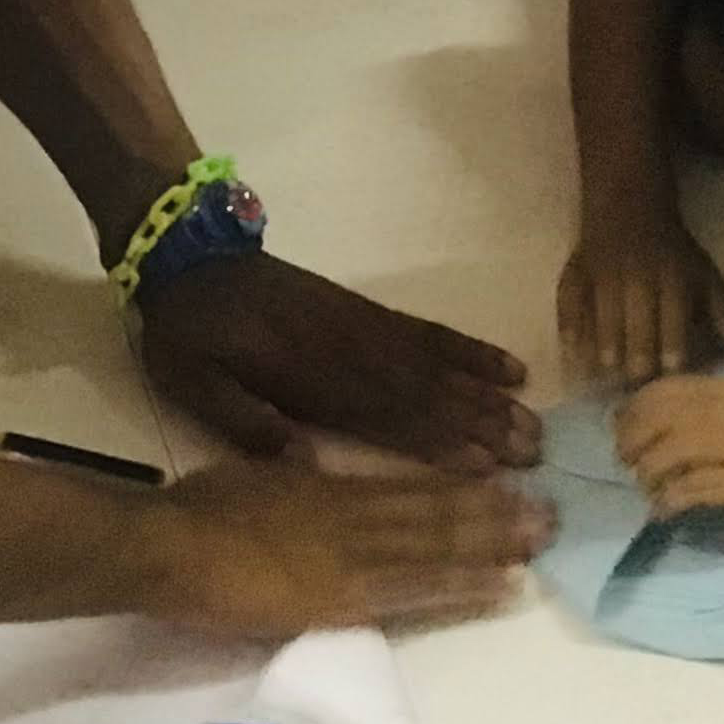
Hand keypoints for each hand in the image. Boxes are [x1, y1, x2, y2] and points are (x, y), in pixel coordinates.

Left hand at [138, 252, 540, 468]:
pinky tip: (505, 366)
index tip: (484, 468)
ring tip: (533, 422)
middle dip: (481, 424)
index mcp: (306, 378)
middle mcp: (347, 352)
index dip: (434, 442)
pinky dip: (469, 349)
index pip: (383, 416)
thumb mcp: (192, 380)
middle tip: (536, 453)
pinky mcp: (364, 310)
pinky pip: (426, 330)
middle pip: (426, 392)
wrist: (189, 255)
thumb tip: (304, 462)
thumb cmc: (188, 330)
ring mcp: (362, 327)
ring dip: (486, 394)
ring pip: (436, 364)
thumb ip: (243, 420)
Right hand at [151, 452, 554, 635]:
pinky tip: (499, 585)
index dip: (458, 489)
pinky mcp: (342, 598)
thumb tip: (307, 463)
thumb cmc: (193, 509)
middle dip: (493, 515)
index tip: (503, 486)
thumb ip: (285, 472)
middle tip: (551, 514)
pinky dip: (462, 584)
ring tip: (540, 543)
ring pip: (436, 545)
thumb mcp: (246, 470)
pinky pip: (416, 588)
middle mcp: (349, 514)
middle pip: (434, 513)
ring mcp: (350, 556)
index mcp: (322, 484)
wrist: (166, 547)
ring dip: (492, 544)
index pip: (404, 487)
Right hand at [556, 224, 723, 386]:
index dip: (672, 341)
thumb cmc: (671, 249)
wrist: (629, 205)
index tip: (671, 370)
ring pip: (602, 310)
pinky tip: (570, 351)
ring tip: (604, 371)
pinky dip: (568, 324)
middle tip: (636, 380)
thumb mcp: (702, 271)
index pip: (672, 312)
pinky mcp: (576, 271)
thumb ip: (719, 308)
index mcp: (671, 276)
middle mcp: (636, 276)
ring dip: (603, 341)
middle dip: (637, 348)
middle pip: (636, 315)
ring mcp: (602, 273)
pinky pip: (568, 299)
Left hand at [614, 378, 723, 533]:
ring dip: (650, 474)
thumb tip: (665, 427)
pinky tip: (664, 513)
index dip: (635, 409)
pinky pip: (695, 489)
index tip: (619, 429)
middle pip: (663, 417)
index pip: (670, 388)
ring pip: (673, 452)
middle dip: (634, 441)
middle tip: (626, 463)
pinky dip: (671, 501)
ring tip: (648, 491)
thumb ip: (720, 414)